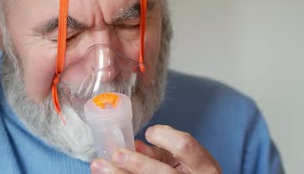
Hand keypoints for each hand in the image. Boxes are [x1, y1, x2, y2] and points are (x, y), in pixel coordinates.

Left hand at [90, 125, 221, 173]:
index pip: (184, 145)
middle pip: (161, 173)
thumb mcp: (182, 161)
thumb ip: (160, 152)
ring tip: (98, 166)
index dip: (164, 136)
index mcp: (205, 167)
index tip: (149, 133)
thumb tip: (133, 145)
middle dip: (136, 163)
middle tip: (115, 154)